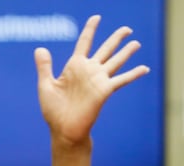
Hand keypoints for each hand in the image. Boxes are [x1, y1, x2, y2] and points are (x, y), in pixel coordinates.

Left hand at [34, 15, 149, 145]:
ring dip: (126, 52)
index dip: (90, 30)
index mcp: (74, 67)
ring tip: (136, 43)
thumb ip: (44, 67)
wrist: (63, 129)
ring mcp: (98, 80)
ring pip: (116, 61)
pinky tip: (144, 68)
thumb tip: (39, 48)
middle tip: (127, 29)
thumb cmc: (53, 110)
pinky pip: (122, 79)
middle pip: (105, 49)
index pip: (84, 43)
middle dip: (116, 39)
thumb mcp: (46, 86)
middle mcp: (88, 71)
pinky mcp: (104, 90)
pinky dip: (133, 74)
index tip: (96, 18)